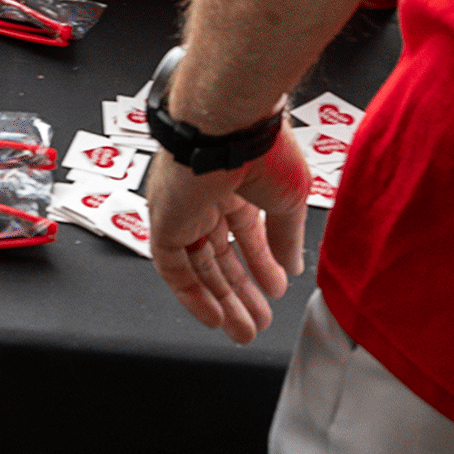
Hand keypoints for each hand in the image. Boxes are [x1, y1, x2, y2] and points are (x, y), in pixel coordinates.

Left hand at [146, 132, 314, 346]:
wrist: (228, 123)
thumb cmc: (261, 146)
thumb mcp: (288, 199)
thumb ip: (285, 237)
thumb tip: (290, 267)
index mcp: (235, 180)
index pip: (245, 231)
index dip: (260, 264)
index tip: (276, 289)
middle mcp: (204, 194)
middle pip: (219, 254)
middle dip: (240, 292)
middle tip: (257, 322)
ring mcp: (181, 208)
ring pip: (198, 265)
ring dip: (221, 301)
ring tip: (243, 331)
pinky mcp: (163, 220)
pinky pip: (172, 266)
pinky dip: (192, 294)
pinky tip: (214, 317)